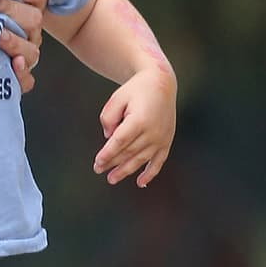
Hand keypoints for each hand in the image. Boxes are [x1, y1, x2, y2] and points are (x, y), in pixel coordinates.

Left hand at [0, 0, 46, 93]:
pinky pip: (27, 80)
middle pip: (34, 19)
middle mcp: (30, 30)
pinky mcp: (18, 75)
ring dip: (14, 41)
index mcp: (29, 7)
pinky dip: (21, 75)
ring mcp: (26, 53)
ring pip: (31, 49)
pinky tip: (14, 66)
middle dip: (10, 10)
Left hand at [94, 69, 175, 186]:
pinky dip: (151, 173)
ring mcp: (162, 137)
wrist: (161, 84)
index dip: (108, 154)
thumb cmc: (135, 91)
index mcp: (140, 119)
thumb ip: (108, 118)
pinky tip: (140, 183)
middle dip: (113, 163)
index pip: (120, 142)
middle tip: (99, 171)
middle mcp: (153, 131)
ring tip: (112, 179)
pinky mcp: (167, 140)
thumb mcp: (117, 98)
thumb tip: (108, 138)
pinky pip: (159, 160)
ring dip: (127, 171)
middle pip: (129, 152)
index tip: (97, 163)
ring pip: (142, 159)